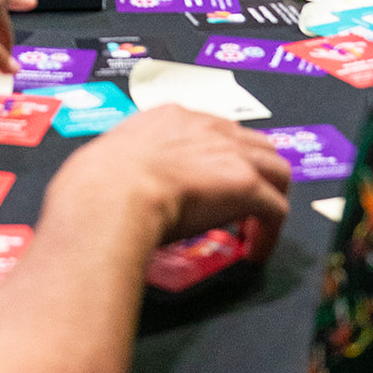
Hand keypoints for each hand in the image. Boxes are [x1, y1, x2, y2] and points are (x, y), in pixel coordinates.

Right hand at [69, 105, 290, 263]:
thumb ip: (127, 167)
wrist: (109, 194)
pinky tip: (253, 254)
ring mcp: (229, 152)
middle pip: (254, 144)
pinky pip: (275, 209)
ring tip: (254, 230)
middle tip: (240, 208)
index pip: (214, 131)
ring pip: (276, 170)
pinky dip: (269, 233)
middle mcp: (206, 126)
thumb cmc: (95, 184)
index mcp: (170, 117)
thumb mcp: (110, 160)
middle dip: (254, 174)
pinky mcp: (244, 184)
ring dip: (270, 198)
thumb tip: (119, 188)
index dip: (218, 160)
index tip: (211, 186)